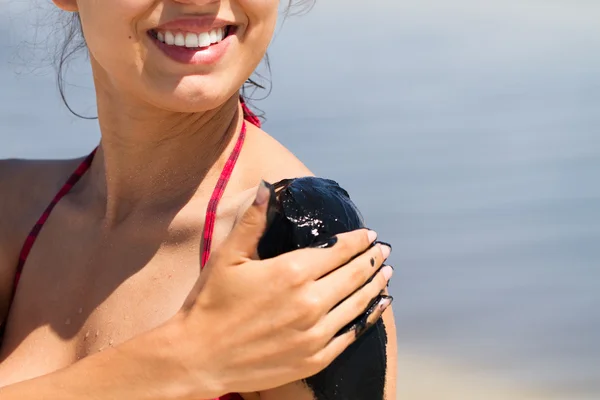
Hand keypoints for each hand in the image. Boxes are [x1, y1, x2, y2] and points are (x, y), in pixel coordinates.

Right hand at [173, 181, 393, 397]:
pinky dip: (368, 318)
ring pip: (359, 303)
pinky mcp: (314, 358)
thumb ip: (253, 221)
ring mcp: (316, 333)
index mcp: (292, 272)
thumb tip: (270, 187)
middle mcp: (311, 302)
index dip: (358, 241)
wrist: (199, 357)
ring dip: (376, 285)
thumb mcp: (229, 257)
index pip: (339, 250)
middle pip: (355, 275)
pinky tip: (377, 308)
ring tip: (386, 274)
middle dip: (372, 259)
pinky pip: (351, 334)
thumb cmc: (211, 303)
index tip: (369, 234)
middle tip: (383, 251)